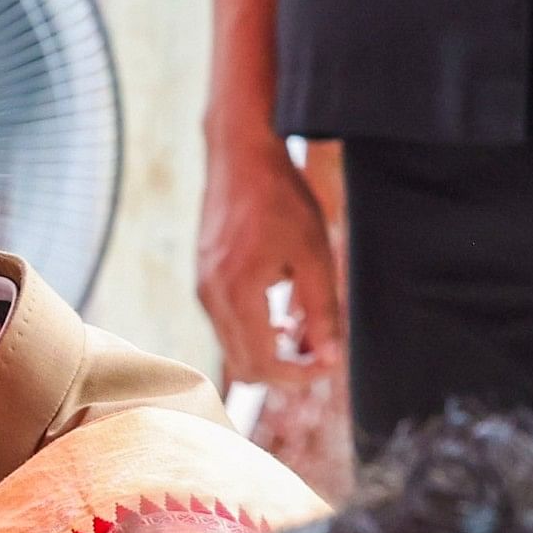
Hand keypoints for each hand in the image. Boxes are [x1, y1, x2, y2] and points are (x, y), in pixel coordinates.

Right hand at [193, 129, 340, 384]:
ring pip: (234, 349)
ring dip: (270, 351)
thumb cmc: (282, 200)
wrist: (240, 158)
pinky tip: (279, 313)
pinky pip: (226, 327)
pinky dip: (255, 333)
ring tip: (302, 330)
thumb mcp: (315, 256)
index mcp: (238, 293)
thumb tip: (330, 359)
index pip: (264, 364)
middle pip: (244, 367)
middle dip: (285, 370)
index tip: (328, 364)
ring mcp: (202, 291)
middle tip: (320, 353)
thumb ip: (322, 312)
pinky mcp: (203, 282)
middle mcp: (211, 298)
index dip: (299, 375)